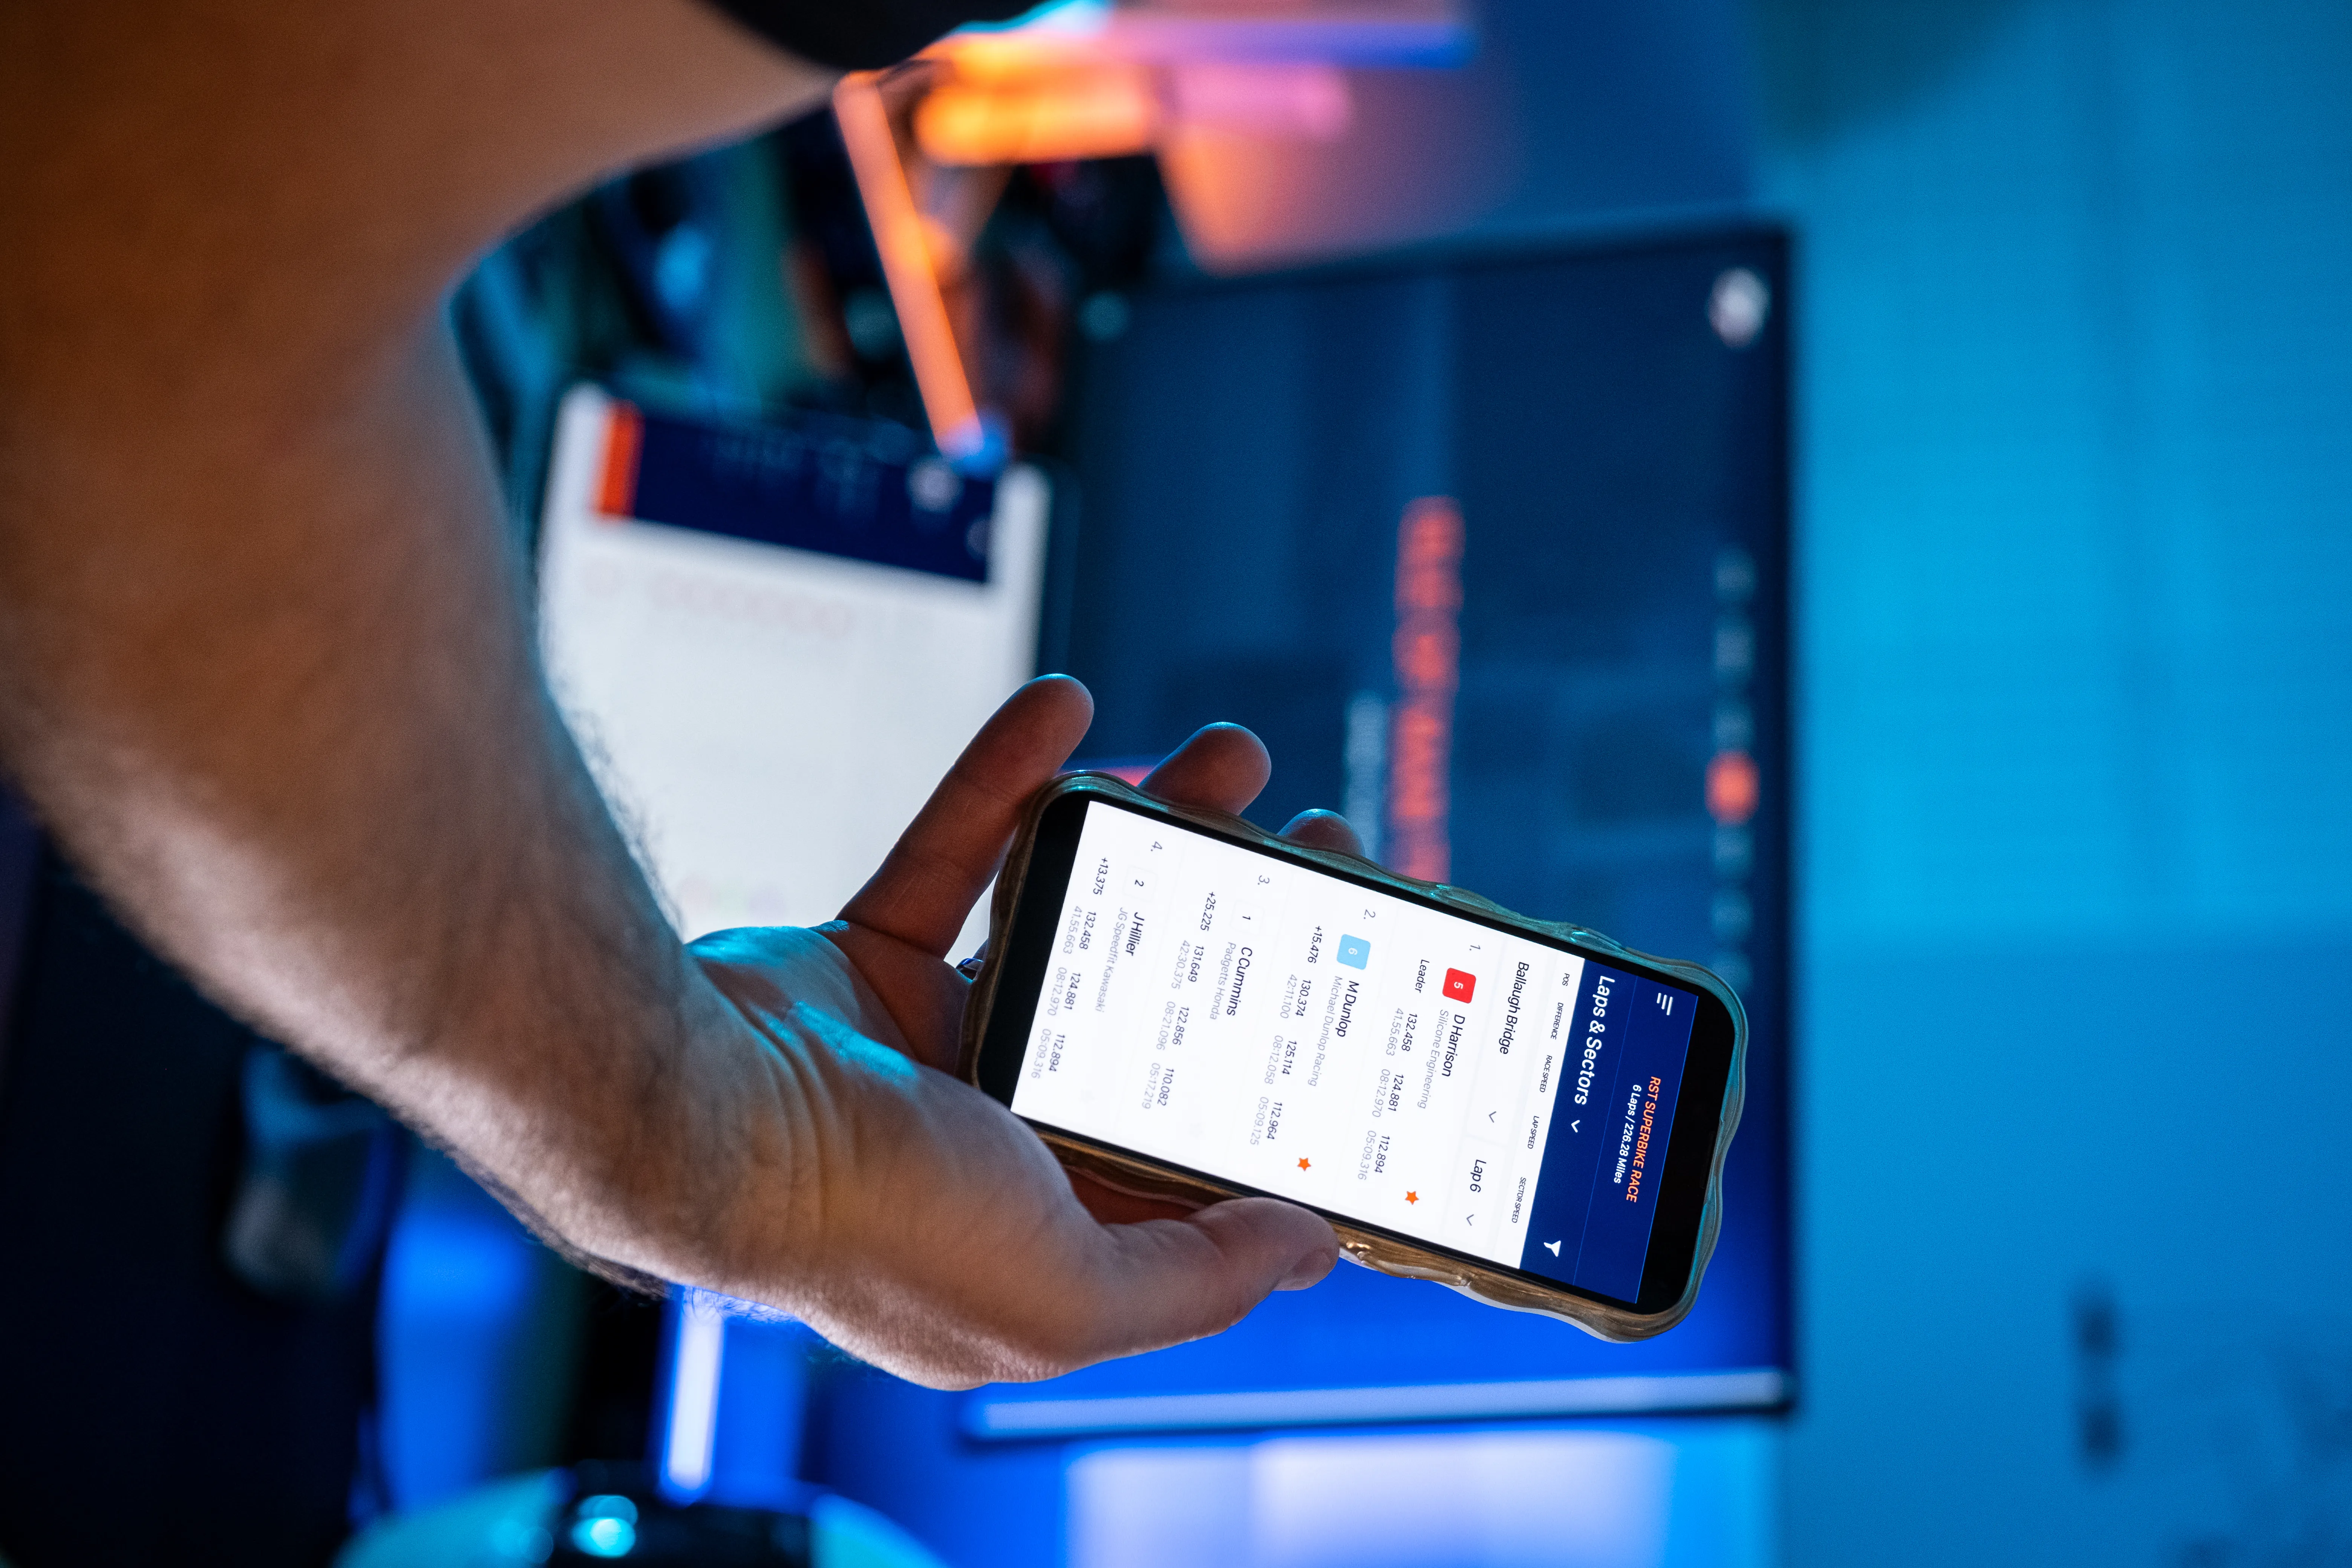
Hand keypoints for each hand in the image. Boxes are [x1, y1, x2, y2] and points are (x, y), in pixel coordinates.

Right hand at [677, 676, 1362, 1387]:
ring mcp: (927, 1048)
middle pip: (1150, 1010)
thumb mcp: (1070, 1294)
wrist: (697, 1124)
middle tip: (1312, 849)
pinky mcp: (865, 966)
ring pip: (1067, 921)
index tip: (1349, 985)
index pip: (1192, 1147)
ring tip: (1226, 761)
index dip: (1279, 1072)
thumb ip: (1196, 1277)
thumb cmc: (874, 1228)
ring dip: (1143, 834)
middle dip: (1235, 923)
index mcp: (1051, 1227)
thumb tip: (1311, 1246)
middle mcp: (995, 1138)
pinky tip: (1064, 714)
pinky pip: (953, 855)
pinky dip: (1005, 783)